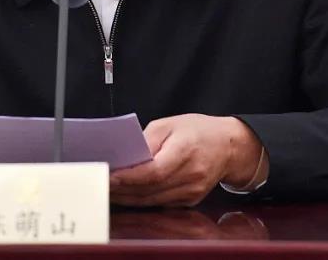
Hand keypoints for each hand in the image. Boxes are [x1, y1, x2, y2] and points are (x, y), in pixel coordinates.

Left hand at [110, 114, 264, 206]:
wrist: (228, 146)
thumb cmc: (197, 130)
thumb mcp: (169, 124)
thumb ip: (147, 141)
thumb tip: (125, 157)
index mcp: (186, 151)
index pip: (153, 172)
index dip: (129, 177)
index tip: (109, 176)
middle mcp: (191, 175)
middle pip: (150, 190)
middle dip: (122, 190)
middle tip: (99, 185)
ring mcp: (192, 191)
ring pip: (152, 200)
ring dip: (128, 198)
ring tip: (108, 191)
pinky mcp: (190, 200)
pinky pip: (160, 203)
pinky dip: (141, 201)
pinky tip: (127, 195)